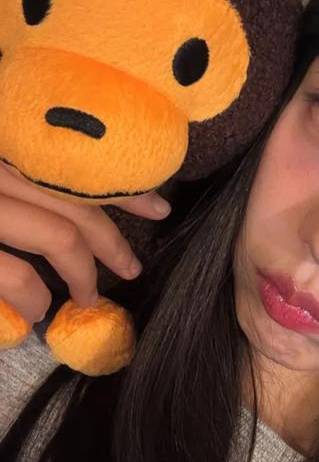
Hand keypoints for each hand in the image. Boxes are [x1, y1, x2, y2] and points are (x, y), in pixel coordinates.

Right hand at [0, 161, 171, 325]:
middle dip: (113, 241)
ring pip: (59, 238)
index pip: (81, 164)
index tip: (159, 208)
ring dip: (82, 275)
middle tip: (132, 268)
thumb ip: (20, 178)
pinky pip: (17, 275)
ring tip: (86, 298)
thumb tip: (58, 189)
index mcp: (9, 149)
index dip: (126, 188)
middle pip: (78, 202)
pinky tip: (35, 312)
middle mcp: (1, 171)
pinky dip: (34, 296)